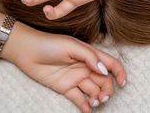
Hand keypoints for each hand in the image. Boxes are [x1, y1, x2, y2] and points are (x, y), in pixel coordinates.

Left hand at [12, 25, 126, 111]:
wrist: (27, 51)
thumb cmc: (50, 44)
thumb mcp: (72, 46)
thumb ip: (90, 57)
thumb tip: (105, 71)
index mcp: (90, 54)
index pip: (110, 64)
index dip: (119, 73)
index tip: (122, 83)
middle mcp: (85, 67)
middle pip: (104, 81)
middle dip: (107, 90)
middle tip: (103, 97)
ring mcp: (76, 78)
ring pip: (93, 91)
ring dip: (97, 98)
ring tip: (94, 102)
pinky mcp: (65, 88)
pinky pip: (79, 99)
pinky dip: (85, 106)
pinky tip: (88, 110)